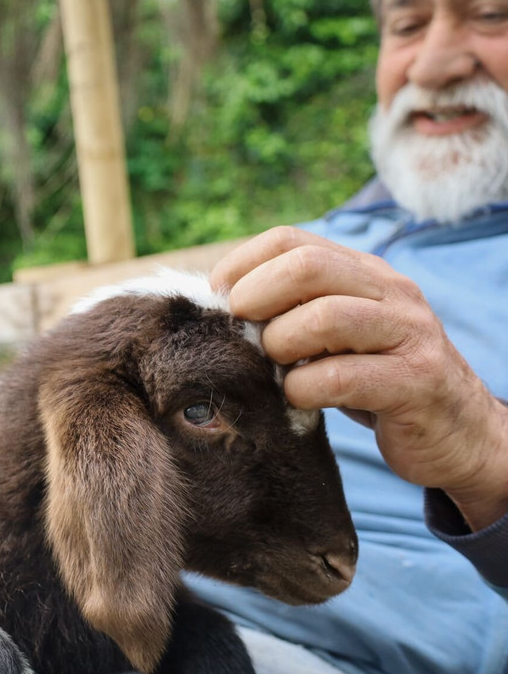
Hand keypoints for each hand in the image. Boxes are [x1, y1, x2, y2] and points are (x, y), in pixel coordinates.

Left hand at [210, 226, 507, 530]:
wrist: (456, 433)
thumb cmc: (373, 382)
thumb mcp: (332, 338)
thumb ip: (290, 314)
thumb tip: (216, 307)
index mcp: (363, 273)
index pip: (289, 240)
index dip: (241, 265)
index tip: (218, 301)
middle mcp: (390, 292)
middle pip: (307, 266)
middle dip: (257, 299)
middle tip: (244, 334)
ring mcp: (408, 333)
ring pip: (326, 316)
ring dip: (282, 345)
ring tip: (278, 369)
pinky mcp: (416, 382)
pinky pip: (343, 376)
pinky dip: (304, 389)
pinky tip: (299, 399)